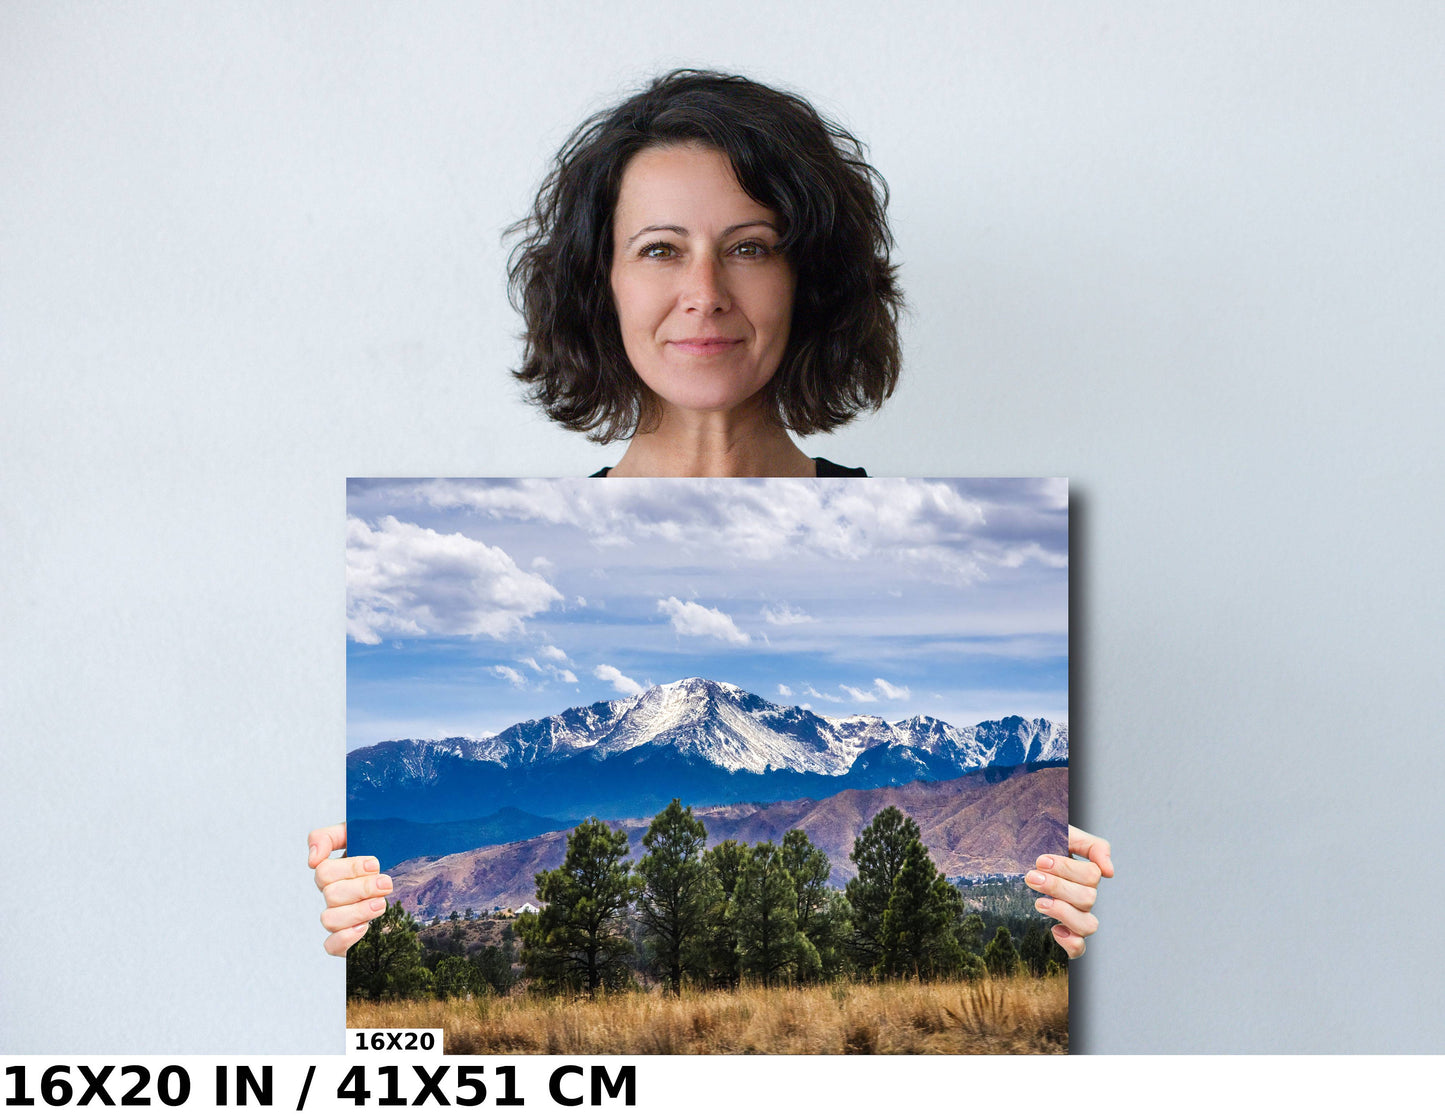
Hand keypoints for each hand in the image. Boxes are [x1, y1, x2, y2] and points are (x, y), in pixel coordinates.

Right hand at [308, 823, 392, 956]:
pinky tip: (365, 928)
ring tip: (382, 904)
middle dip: (362, 888)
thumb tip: (312, 859)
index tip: (375, 864)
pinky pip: (331, 946)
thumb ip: (329, 836)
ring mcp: (340, 917)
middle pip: (330, 895)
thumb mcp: (359, 834)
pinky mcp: (348, 939)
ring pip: (329, 919)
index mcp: (334, 872)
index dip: (349, 868)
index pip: (324, 871)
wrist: (412, 878)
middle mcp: (334, 895)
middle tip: (386, 884)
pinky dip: (346, 938)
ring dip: (357, 911)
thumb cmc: (384, 853)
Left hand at [1025, 825, 1113, 959]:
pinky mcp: (1063, 935)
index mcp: (1085, 875)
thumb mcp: (1064, 835)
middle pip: (1088, 898)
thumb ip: (1092, 846)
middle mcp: (1083, 898)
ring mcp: (1075, 918)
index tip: (1040, 860)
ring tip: (1039, 903)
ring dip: (1063, 912)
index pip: (1092, 875)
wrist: (1012, 856)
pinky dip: (1070, 942)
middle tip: (1031, 877)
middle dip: (1057, 887)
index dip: (1067, 868)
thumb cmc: (1038, 845)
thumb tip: (1110, 872)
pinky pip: (1078, 949)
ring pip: (1088, 925)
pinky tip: (1053, 929)